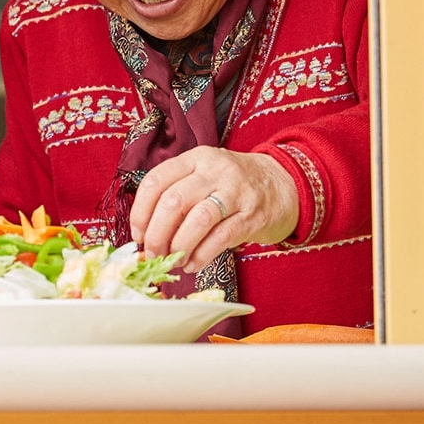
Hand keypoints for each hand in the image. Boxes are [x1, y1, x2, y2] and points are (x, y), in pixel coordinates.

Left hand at [129, 147, 299, 273]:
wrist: (286, 184)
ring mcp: (235, 192)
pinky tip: (193, 264)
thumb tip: (146, 231)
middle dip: (156, 234)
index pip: (156, 181)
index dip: (140, 211)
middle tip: (152, 253)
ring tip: (172, 261)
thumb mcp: (205, 174)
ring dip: (178, 246)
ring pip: (197, 220)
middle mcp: (214, 171)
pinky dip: (201, 254)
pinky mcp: (252, 216)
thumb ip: (178, 193)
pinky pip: (221, 238)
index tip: (137, 233)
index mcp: (195, 159)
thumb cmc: (234, 184)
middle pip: (173, 202)